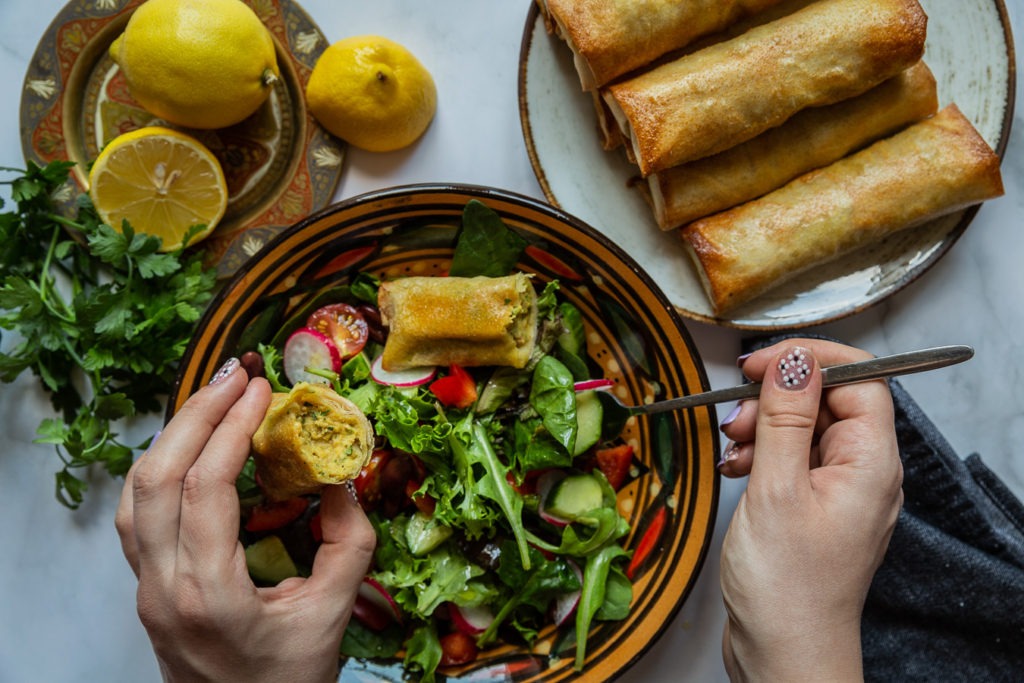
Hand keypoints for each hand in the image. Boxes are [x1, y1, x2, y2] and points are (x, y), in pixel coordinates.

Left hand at [115, 358, 375, 682]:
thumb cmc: (289, 682)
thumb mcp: (333, 612)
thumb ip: (348, 540)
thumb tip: (342, 475)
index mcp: (210, 594)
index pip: (205, 489)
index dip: (230, 428)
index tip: (259, 389)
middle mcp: (163, 588)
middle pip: (155, 478)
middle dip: (196, 414)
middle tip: (236, 374)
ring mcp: (145, 588)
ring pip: (134, 493)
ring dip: (173, 435)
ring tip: (214, 398)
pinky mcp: (146, 587)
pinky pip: (137, 514)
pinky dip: (161, 467)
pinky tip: (191, 446)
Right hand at [717, 340, 902, 681]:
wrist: (783, 654)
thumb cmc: (787, 588)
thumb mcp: (777, 489)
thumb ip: (785, 418)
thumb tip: (793, 360)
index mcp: (871, 464)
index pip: (861, 380)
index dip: (813, 360)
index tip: (765, 360)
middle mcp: (864, 474)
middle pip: (829, 402)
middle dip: (779, 397)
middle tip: (738, 412)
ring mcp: (839, 493)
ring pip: (806, 430)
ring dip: (765, 427)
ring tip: (732, 445)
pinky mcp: (814, 509)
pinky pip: (793, 460)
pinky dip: (762, 455)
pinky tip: (737, 468)